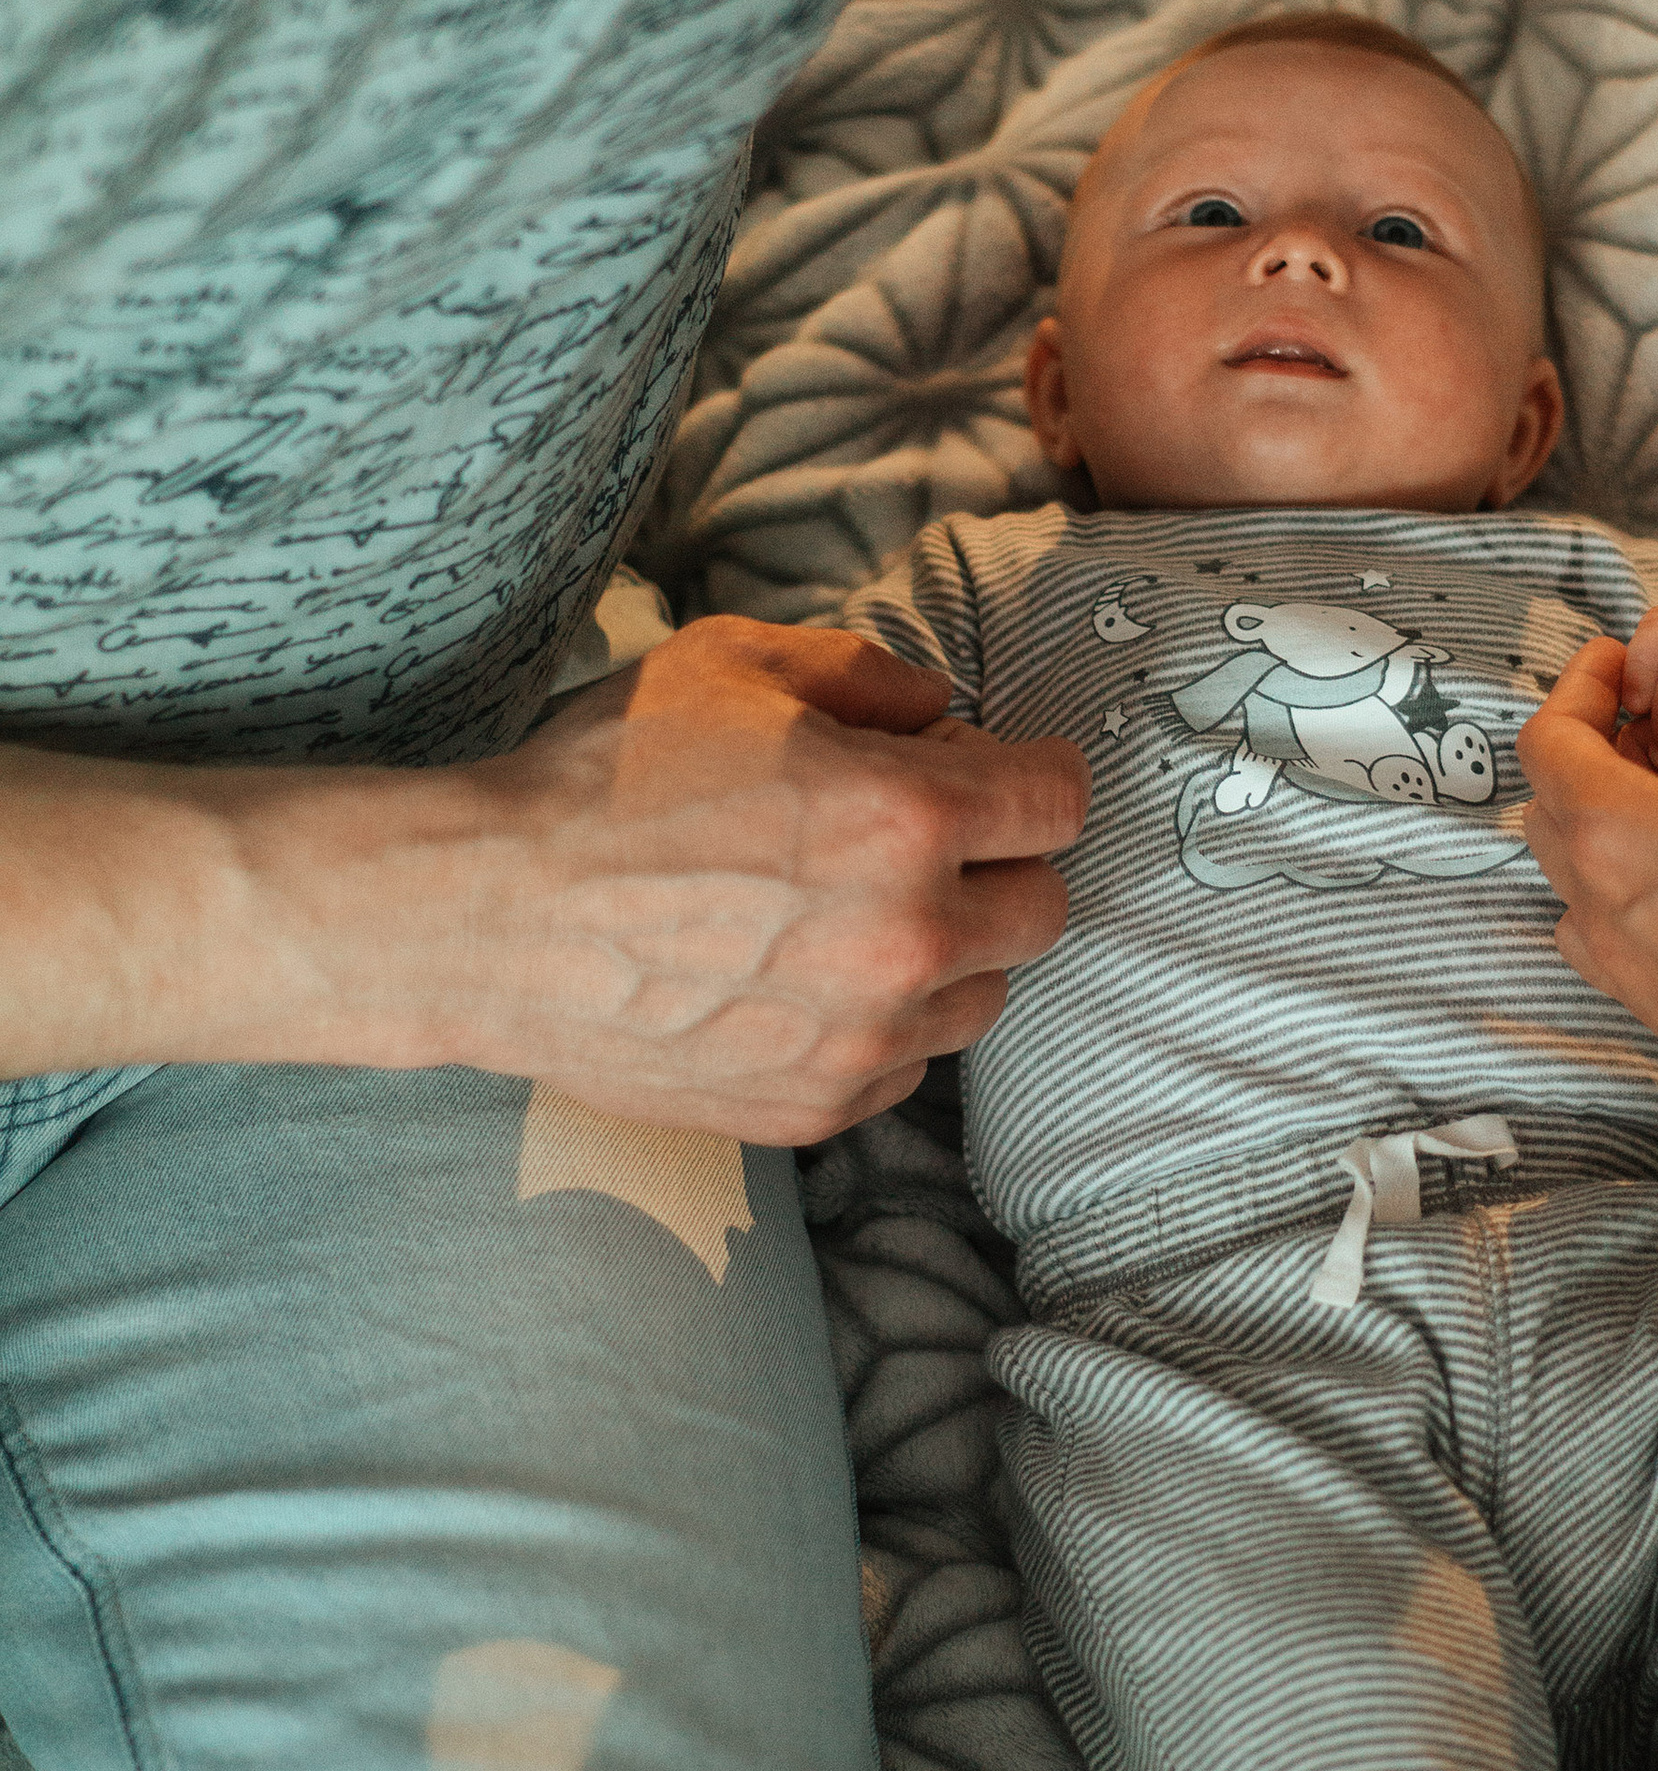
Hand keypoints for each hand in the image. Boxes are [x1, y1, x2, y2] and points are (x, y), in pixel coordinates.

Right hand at [220, 618, 1088, 1141]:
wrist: (484, 919)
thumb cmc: (600, 779)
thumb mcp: (733, 663)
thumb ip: (866, 674)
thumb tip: (941, 709)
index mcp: (906, 818)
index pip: (1060, 802)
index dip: (1030, 773)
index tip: (994, 770)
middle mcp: (908, 941)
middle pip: (1043, 910)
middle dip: (999, 863)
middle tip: (921, 839)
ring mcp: (864, 1040)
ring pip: (980, 998)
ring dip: (946, 952)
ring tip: (849, 912)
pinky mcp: (815, 1107)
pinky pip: (904, 1066)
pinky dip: (880, 1024)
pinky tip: (801, 977)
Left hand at [1519, 623, 1657, 1130]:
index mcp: (1618, 834)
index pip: (1548, 737)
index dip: (1580, 687)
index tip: (1623, 666)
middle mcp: (1596, 902)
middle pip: (1549, 803)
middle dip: (1592, 753)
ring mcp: (1618, 966)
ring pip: (1570, 873)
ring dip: (1604, 826)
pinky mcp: (1653, 1010)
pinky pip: (1603, 934)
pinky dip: (1625, 893)